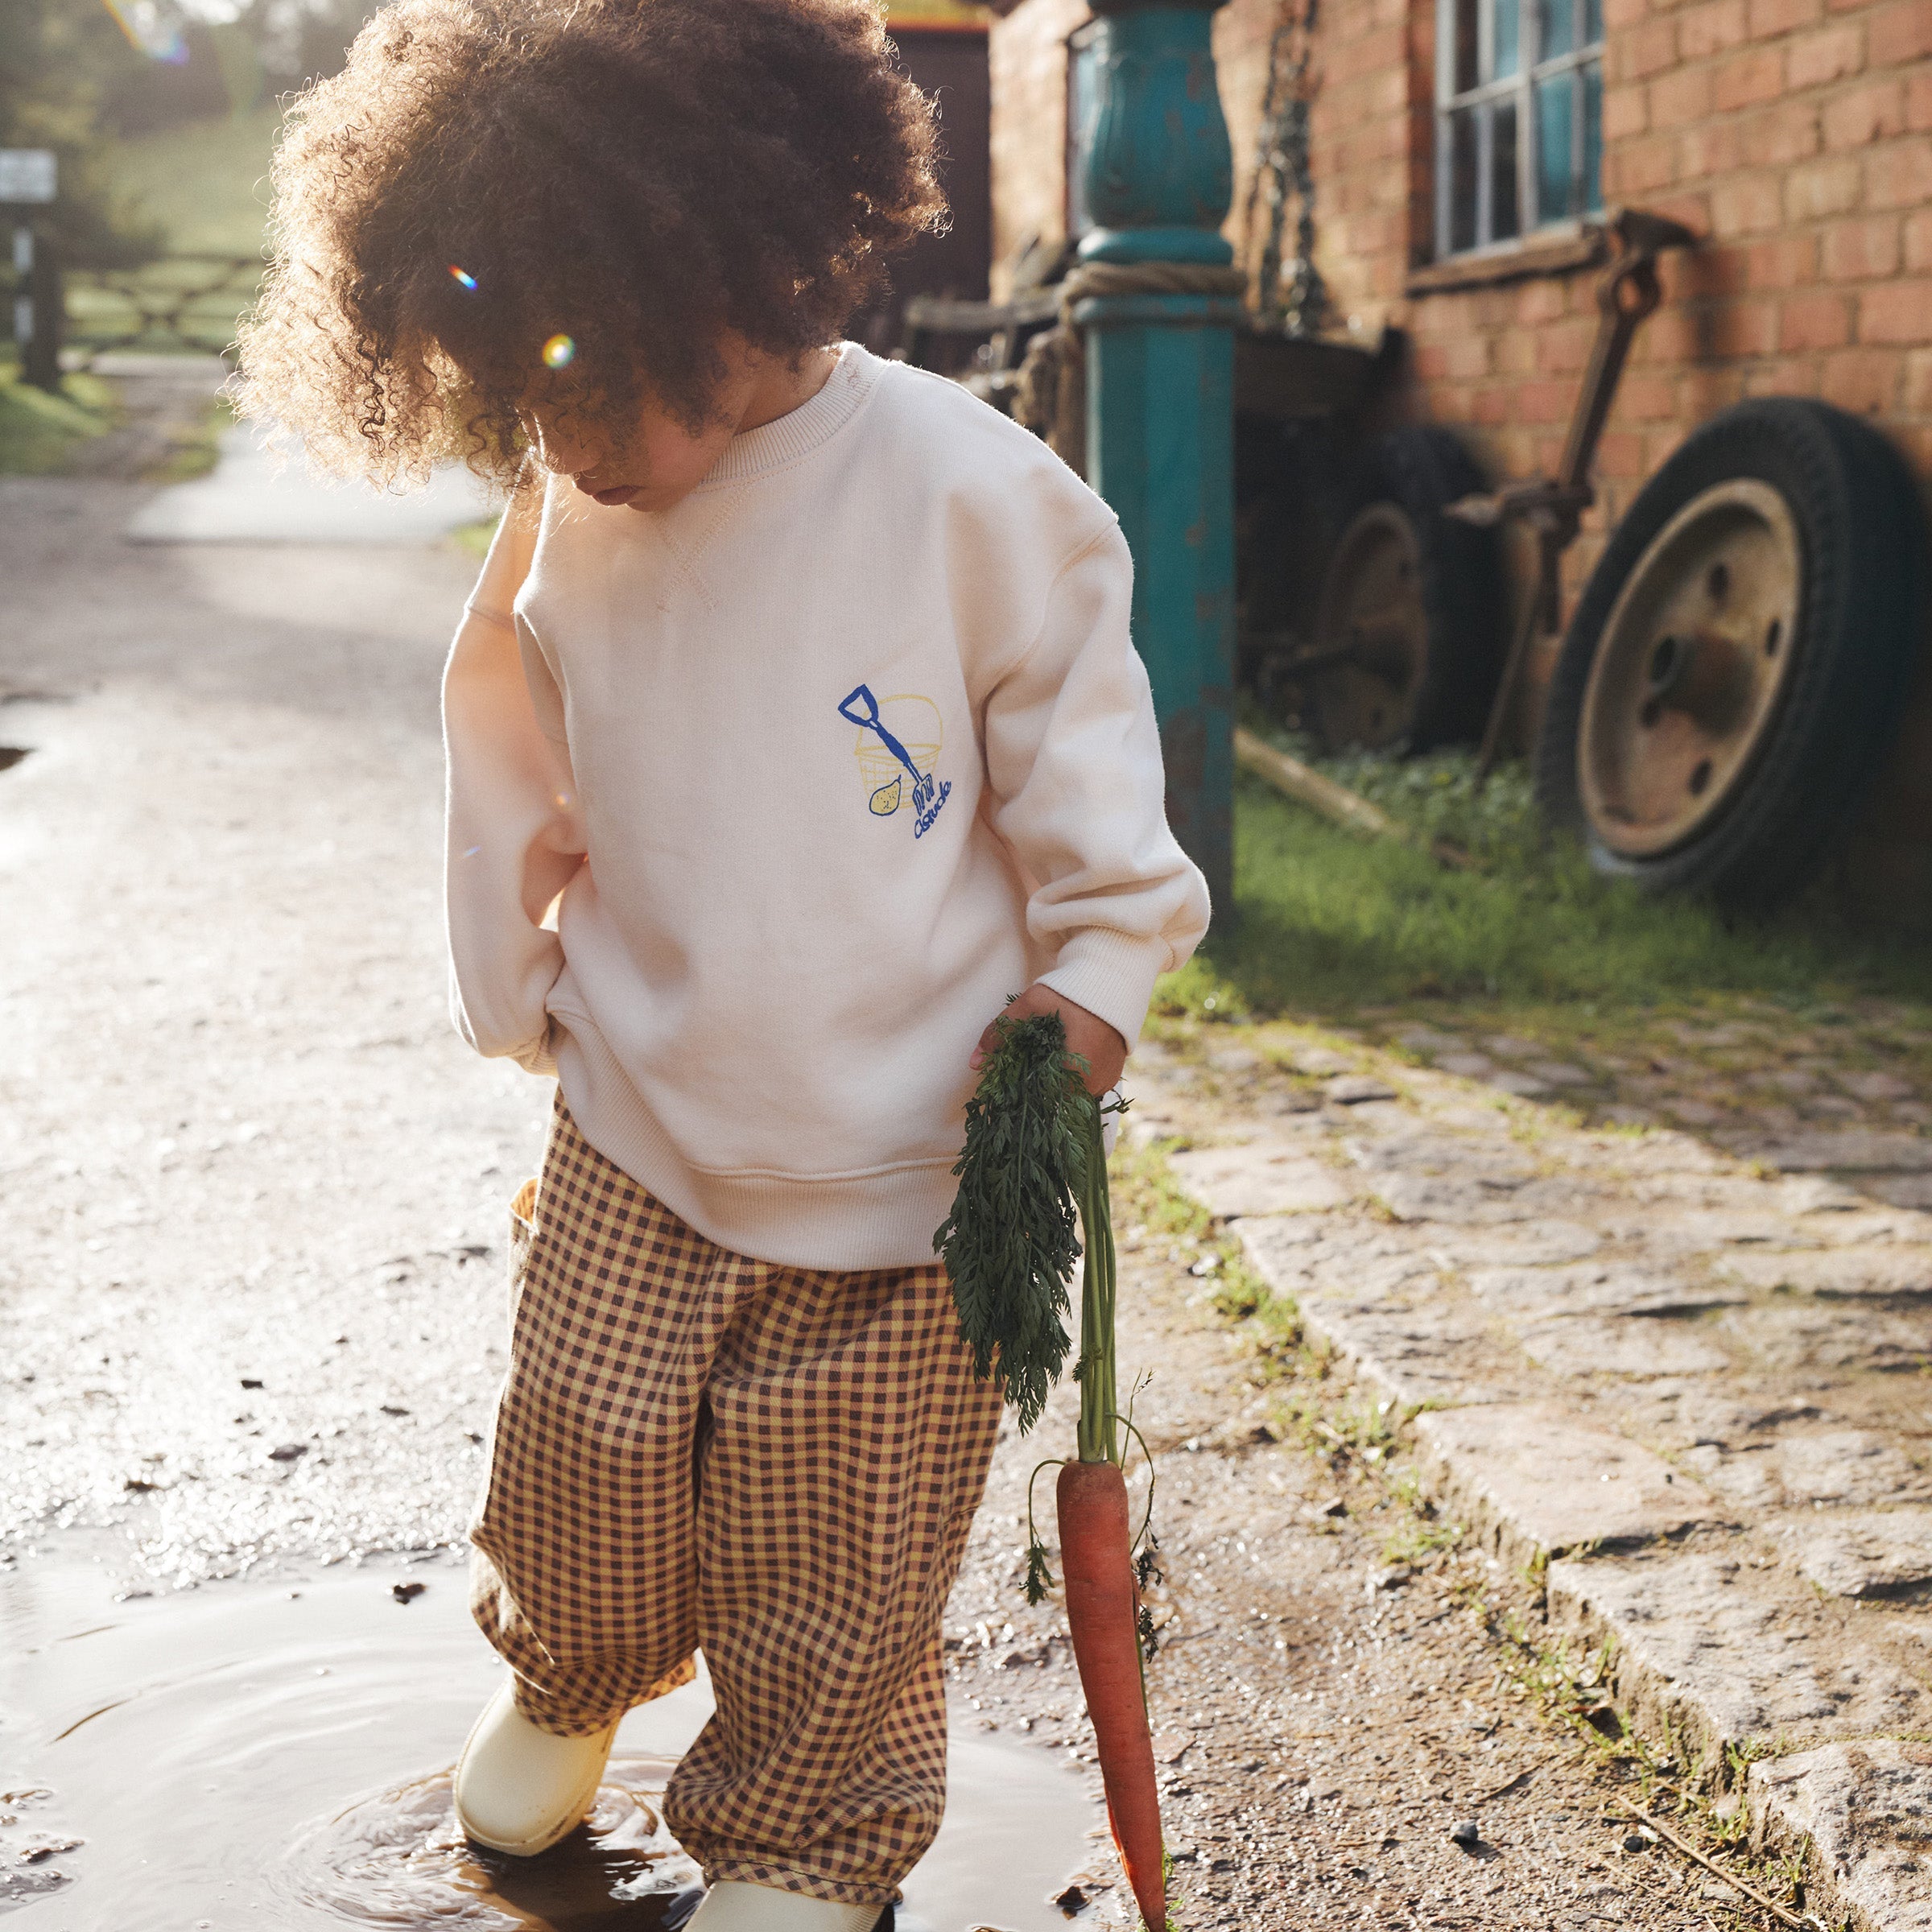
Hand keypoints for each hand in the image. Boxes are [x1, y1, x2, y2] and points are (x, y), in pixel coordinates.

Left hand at [972, 983, 1126, 1096]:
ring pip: (1072, 1095)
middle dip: (1038, 1088)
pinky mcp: (1113, 1076)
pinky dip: (1073, 1080)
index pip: (1040, 1099)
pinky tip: (1063, 1061)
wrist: (1110, 980)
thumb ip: (1000, 1032)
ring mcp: (1106, 1082)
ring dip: (1056, 1084)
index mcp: (1073, 1073)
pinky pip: (1088, 1088)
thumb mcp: (1030, 1005)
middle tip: (1028, 1067)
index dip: (1023, 1092)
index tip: (1014, 1080)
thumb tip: (973, 1063)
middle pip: (1056, 1099)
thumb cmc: (1069, 992)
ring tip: (1046, 1062)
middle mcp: (1093, 1086)